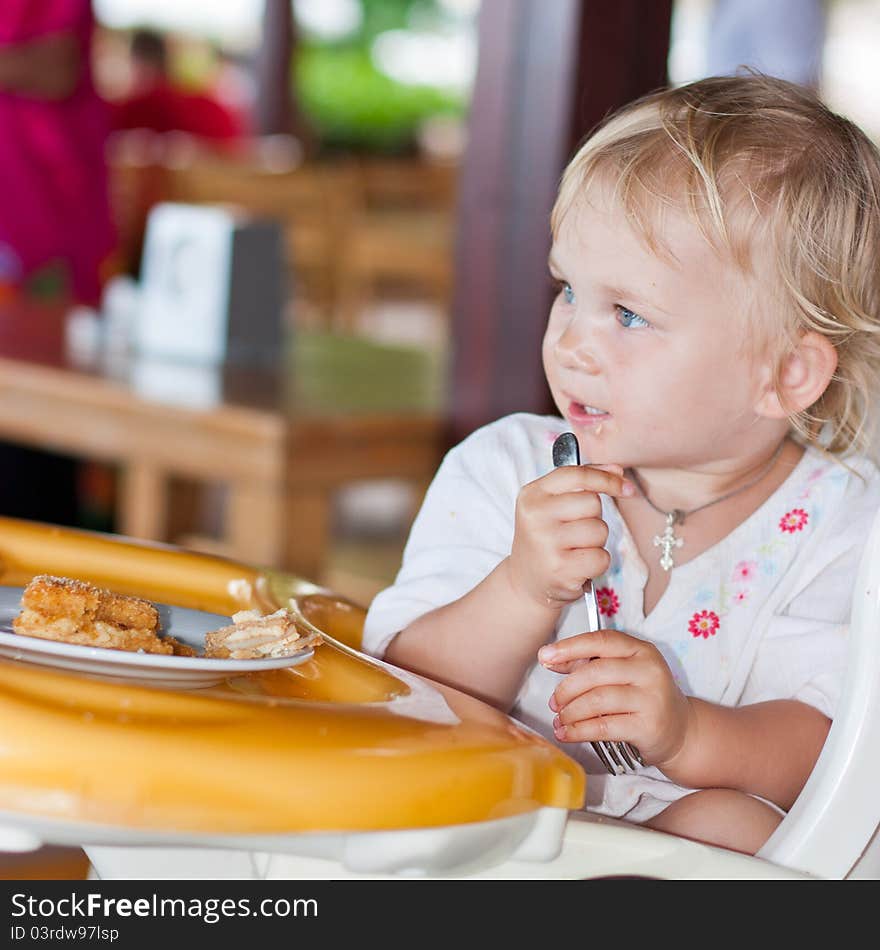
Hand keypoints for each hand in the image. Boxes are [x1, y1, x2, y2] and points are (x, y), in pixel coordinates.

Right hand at [506, 463, 632, 608]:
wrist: (527, 582)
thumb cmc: (546, 539)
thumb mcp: (551, 506)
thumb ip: (581, 484)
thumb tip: (618, 470)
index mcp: (532, 495)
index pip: (576, 475)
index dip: (605, 478)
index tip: (625, 486)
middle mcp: (535, 516)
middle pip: (592, 503)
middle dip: (593, 517)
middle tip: (574, 532)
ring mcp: (546, 543)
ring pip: (600, 530)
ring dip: (596, 542)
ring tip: (574, 550)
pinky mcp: (561, 569)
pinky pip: (602, 557)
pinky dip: (597, 563)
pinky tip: (578, 567)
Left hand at [538, 628, 692, 768]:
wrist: (681, 730)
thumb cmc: (643, 696)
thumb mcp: (621, 672)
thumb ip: (586, 663)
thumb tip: (549, 658)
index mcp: (641, 650)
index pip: (601, 640)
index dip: (569, 647)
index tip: (544, 656)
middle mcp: (649, 670)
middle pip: (596, 672)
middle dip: (567, 688)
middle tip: (554, 701)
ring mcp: (651, 698)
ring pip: (598, 700)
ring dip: (571, 711)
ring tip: (560, 719)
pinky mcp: (648, 727)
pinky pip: (604, 727)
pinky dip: (578, 731)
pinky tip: (567, 733)